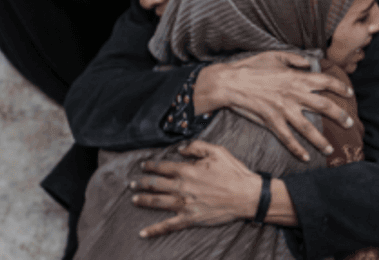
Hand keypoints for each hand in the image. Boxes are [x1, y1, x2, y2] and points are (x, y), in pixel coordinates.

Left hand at [130, 141, 261, 237]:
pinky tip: (142, 233)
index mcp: (187, 170)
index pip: (162, 167)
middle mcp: (181, 187)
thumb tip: (180, 149)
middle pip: (155, 184)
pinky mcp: (190, 219)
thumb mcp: (217, 151)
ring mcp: (184, 204)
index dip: (150, 166)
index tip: (143, 165)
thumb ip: (196, 147)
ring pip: (156, 202)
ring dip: (142, 200)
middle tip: (132, 183)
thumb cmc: (234, 172)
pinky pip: (168, 225)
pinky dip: (154, 230)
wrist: (246, 195)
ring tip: (133, 199)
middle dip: (141, 183)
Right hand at [195, 51, 353, 161]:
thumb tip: (309, 63)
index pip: (325, 81)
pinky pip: (287, 138)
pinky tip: (306, 157)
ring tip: (330, 149)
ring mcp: (283, 110)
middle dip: (339, 115)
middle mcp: (294, 94)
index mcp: (296, 77)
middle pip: (324, 106)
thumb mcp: (274, 56)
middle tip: (350, 123)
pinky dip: (297, 149)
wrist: (230, 82)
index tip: (349, 93)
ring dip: (321, 140)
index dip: (340, 87)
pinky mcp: (272, 121)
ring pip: (308, 128)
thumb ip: (294, 59)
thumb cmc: (251, 67)